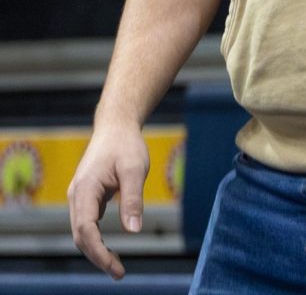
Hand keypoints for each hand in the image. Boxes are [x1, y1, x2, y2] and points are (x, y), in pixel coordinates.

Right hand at [67, 121, 149, 279]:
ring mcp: (79, 196)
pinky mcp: (86, 196)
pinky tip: (109, 248)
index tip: (115, 267)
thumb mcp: (134, 169)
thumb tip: (133, 230)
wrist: (116, 125)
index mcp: (85, 190)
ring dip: (95, 250)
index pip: (86, 230)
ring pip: (81, 231)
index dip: (98, 252)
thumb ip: (132, 199)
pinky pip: (86, 223)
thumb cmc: (126, 145)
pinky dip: (95, 238)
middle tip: (119, 273)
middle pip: (80, 236)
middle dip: (97, 256)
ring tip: (115, 266)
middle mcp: (76, 196)